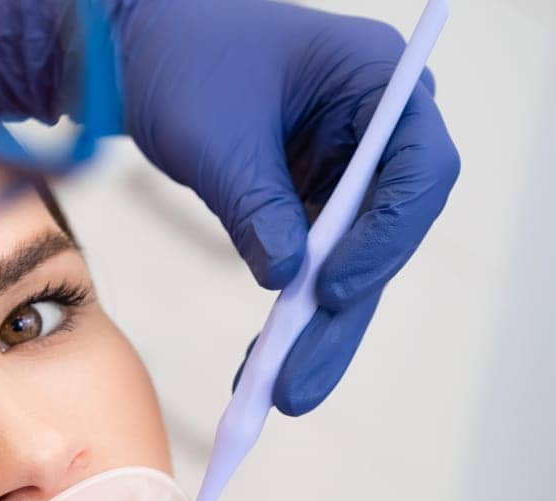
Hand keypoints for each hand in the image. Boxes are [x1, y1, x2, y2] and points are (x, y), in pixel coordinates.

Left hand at [0, 0, 459, 414]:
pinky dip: (289, 317)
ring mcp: (347, 169)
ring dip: (316, 333)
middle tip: (298, 386)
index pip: (418, 172)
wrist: (137, 47)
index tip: (332, 292)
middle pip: (384, 235)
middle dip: (341, 315)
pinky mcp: (313, 201)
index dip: (384, 240)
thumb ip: (255, 204)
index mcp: (377, 81)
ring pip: (350, 265)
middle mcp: (377, 127)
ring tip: (278, 397)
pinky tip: (260, 369)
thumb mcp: (214, 136)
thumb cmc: (179, 60)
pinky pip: (313, 268)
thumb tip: (288, 279)